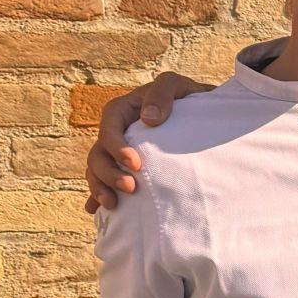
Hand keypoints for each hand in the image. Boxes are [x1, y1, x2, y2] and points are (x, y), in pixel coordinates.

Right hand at [84, 71, 208, 214]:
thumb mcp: (176, 85)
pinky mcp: (125, 169)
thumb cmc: (186, 97)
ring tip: (113, 205)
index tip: (135, 164)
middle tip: (130, 188)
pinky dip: (98, 196)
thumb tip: (149, 119)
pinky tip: (98, 211)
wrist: (201, 115)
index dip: (116, 146)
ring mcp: (118, 153)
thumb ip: (162, 92)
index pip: (109, 127)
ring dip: (100, 188)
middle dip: (108, 173)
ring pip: (97, 171)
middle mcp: (116, 133)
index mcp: (123, 111)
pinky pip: (106, 183)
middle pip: (98, 154)